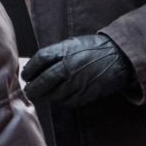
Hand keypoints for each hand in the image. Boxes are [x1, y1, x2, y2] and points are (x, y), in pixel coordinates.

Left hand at [21, 33, 135, 107]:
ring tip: (44, 94)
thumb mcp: (73, 44)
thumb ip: (55, 54)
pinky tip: (60, 96)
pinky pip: (68, 101)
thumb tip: (36, 66)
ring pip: (54, 94)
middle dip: (33, 88)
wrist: (119, 57)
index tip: (25, 75)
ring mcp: (78, 82)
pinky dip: (61, 100)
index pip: (40, 60)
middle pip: (43, 81)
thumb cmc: (93, 49)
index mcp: (65, 50)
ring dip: (47, 96)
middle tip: (29, 91)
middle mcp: (70, 67)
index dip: (29, 69)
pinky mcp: (86, 95)